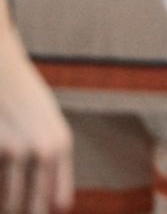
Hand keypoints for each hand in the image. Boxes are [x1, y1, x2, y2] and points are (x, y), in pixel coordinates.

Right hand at [0, 36, 72, 213]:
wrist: (2, 68)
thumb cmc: (26, 99)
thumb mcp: (49, 125)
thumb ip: (54, 162)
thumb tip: (58, 204)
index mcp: (61, 145)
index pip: (56, 198)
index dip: (43, 210)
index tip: (37, 213)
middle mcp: (40, 150)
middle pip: (28, 206)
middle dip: (20, 213)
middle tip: (18, 211)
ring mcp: (12, 150)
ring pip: (6, 200)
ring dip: (5, 204)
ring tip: (8, 204)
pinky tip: (3, 168)